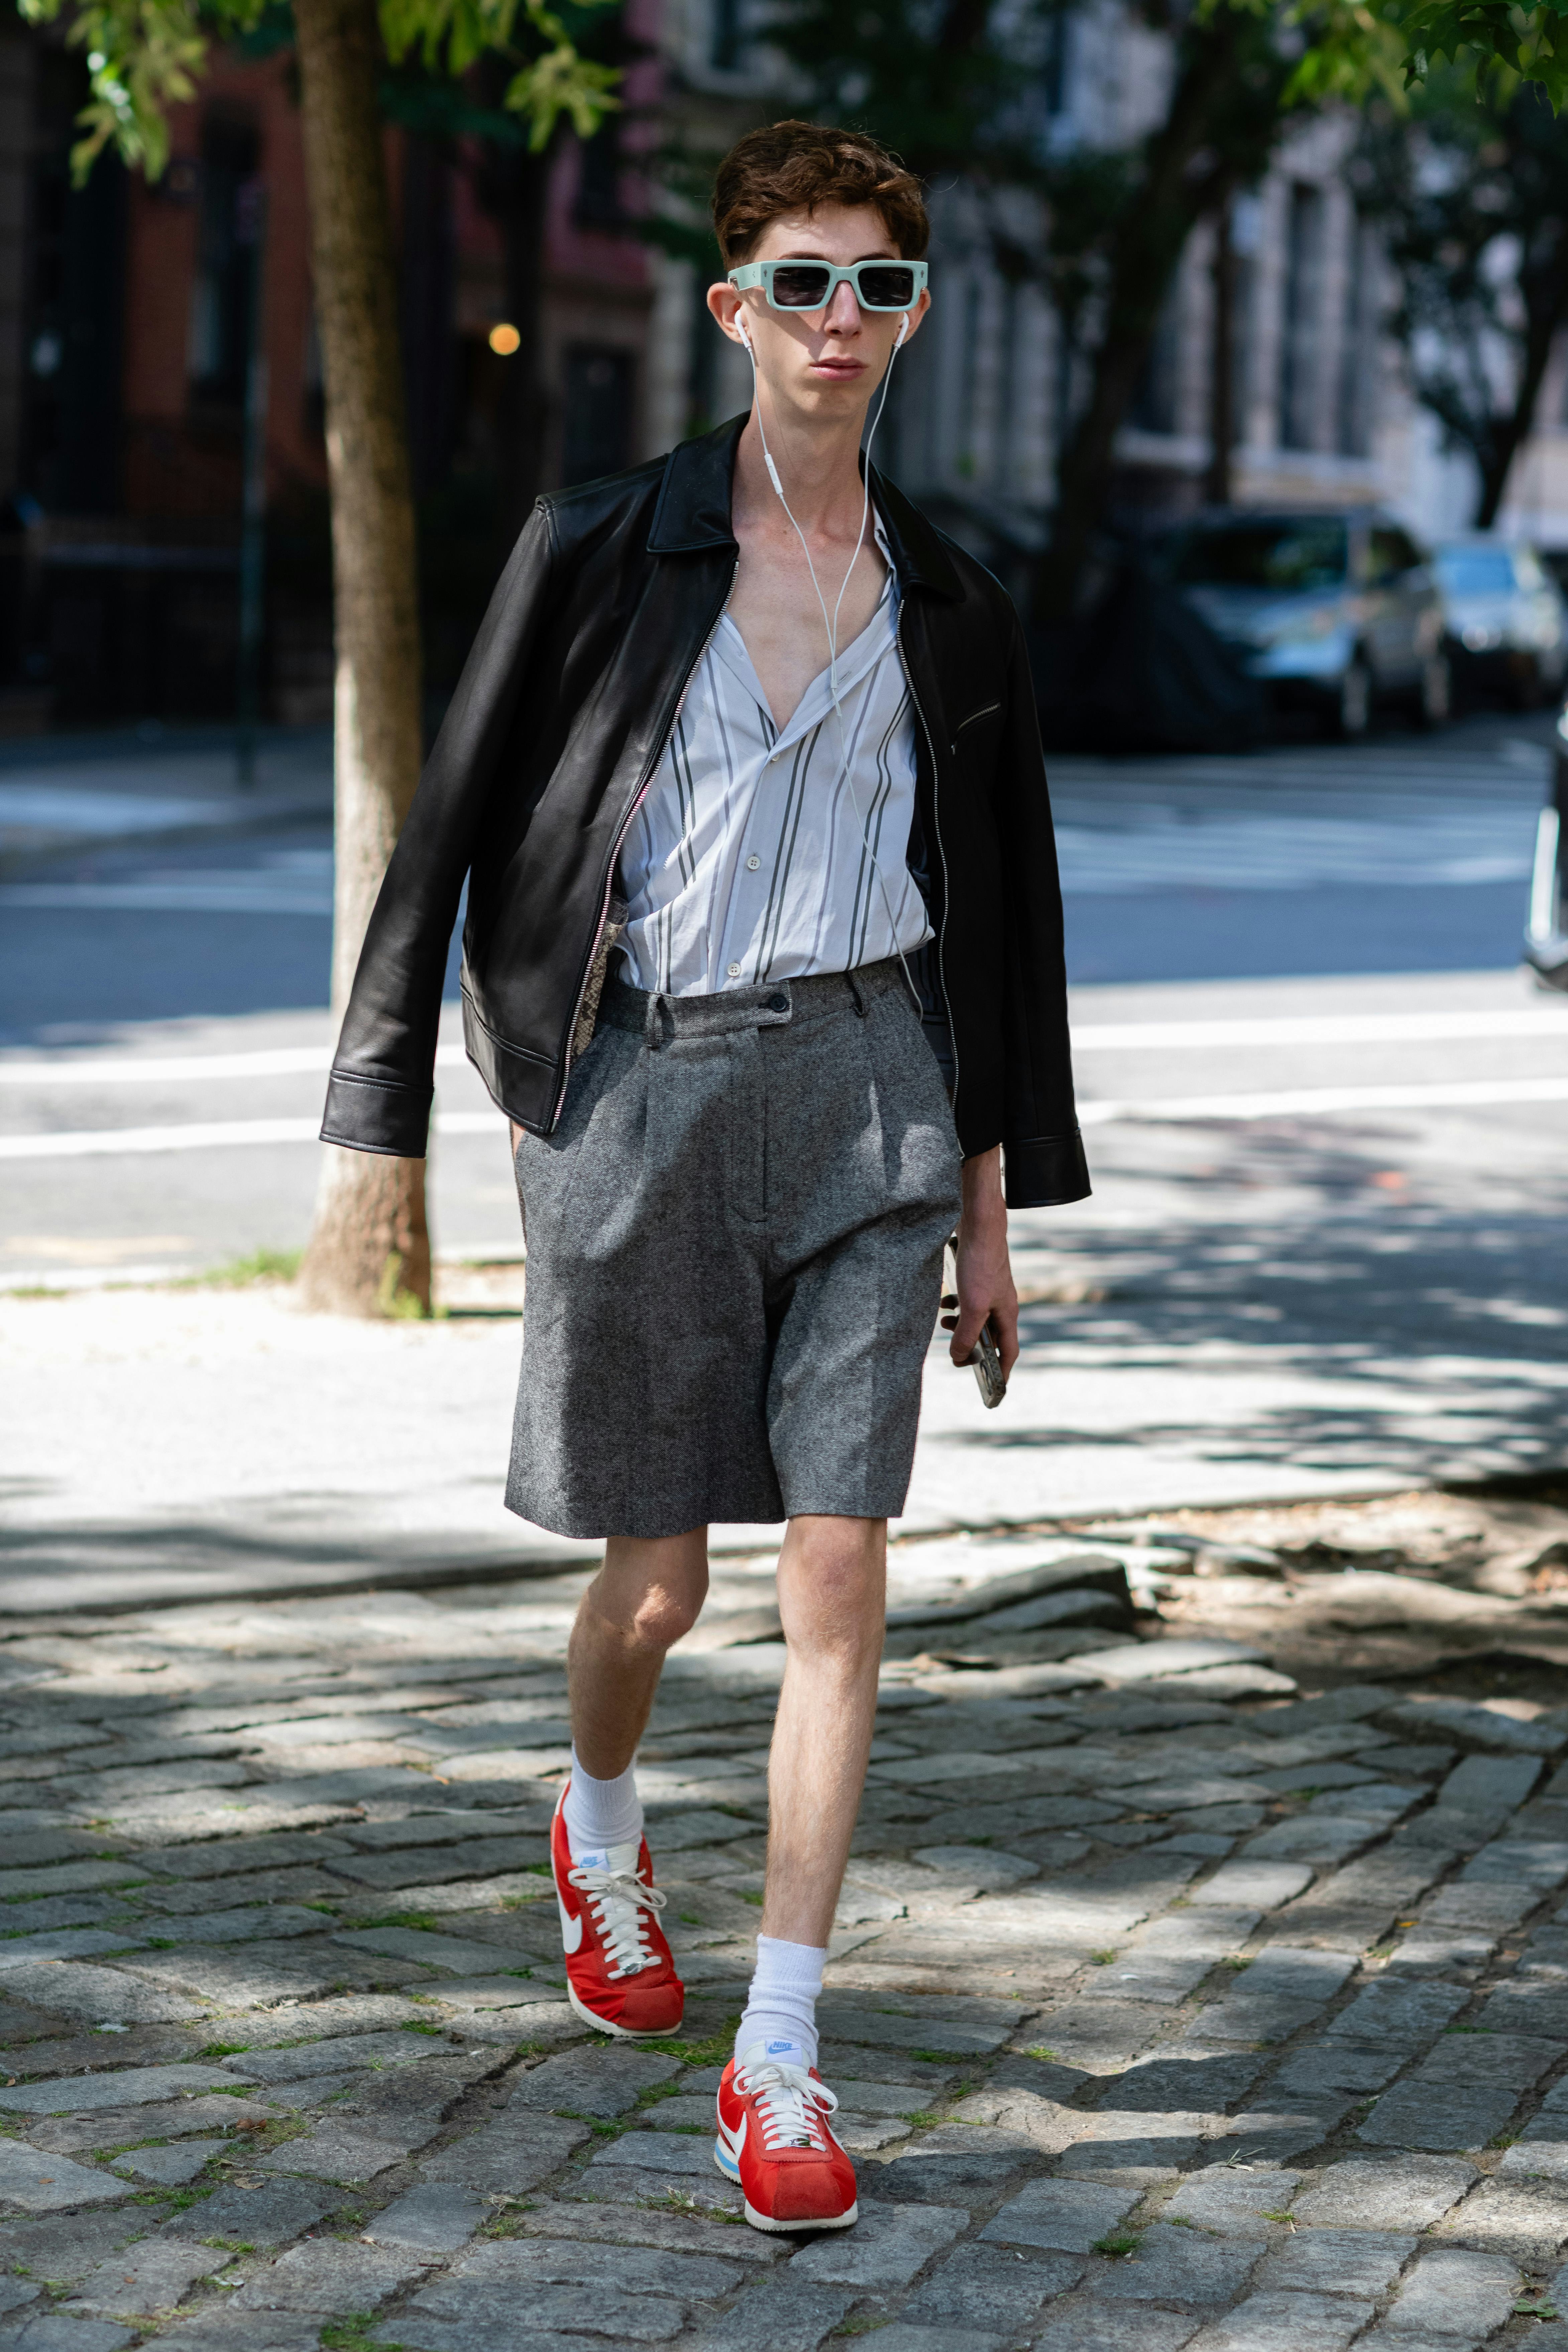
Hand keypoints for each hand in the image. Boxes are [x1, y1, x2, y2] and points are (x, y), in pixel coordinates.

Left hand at [941, 1145, 1018, 1380]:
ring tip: (944, 1321)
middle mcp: (1002, 1303)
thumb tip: (959, 1359)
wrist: (979, 1225)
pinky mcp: (977, 1277)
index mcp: (1007, 1314)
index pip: (1009, 1352)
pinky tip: (943, 1300)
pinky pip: (966, 1300)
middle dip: (973, 1347)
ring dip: (960, 1325)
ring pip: (976, 1318)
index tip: (995, 1391)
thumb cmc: (980, 1264)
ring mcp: (990, 1290)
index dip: (1002, 1372)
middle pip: (990, 1336)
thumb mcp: (973, 1306)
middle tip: (956, 1353)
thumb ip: (967, 1335)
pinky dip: (955, 1305)